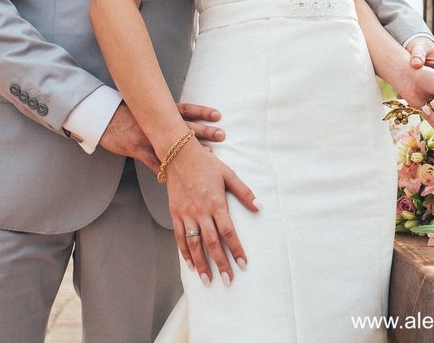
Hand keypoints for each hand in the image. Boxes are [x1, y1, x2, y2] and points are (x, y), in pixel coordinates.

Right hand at [98, 103, 225, 169]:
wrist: (104, 119)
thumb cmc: (126, 114)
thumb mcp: (146, 110)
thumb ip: (164, 114)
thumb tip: (185, 117)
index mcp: (161, 113)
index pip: (186, 110)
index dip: (202, 112)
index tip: (218, 115)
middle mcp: (158, 124)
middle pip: (185, 127)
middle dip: (205, 131)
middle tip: (221, 134)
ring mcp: (150, 138)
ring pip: (175, 146)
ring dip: (192, 152)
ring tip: (210, 155)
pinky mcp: (139, 151)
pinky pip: (155, 163)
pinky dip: (166, 171)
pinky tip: (179, 178)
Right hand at [166, 141, 258, 286]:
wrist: (178, 154)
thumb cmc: (206, 163)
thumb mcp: (229, 174)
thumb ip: (244, 192)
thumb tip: (258, 207)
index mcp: (216, 203)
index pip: (228, 232)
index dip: (236, 249)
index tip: (243, 264)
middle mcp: (200, 212)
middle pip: (212, 243)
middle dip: (220, 264)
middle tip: (227, 280)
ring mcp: (186, 214)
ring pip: (194, 245)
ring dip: (202, 264)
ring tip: (208, 280)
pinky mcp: (175, 214)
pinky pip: (179, 238)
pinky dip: (185, 253)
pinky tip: (191, 265)